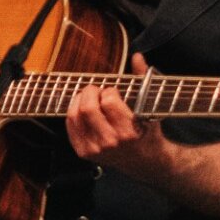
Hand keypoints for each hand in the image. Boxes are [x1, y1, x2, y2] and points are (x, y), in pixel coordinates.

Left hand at [66, 53, 174, 181]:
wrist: (146, 162)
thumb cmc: (148, 132)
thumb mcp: (149, 107)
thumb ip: (142, 80)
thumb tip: (137, 57)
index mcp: (129, 130)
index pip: (108, 101)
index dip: (108, 91)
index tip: (112, 92)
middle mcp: (111, 141)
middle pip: (88, 108)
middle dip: (90, 92)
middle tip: (95, 90)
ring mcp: (96, 149)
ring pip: (75, 116)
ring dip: (78, 100)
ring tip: (88, 98)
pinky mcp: (85, 153)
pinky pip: (70, 127)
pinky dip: (72, 114)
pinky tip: (81, 109)